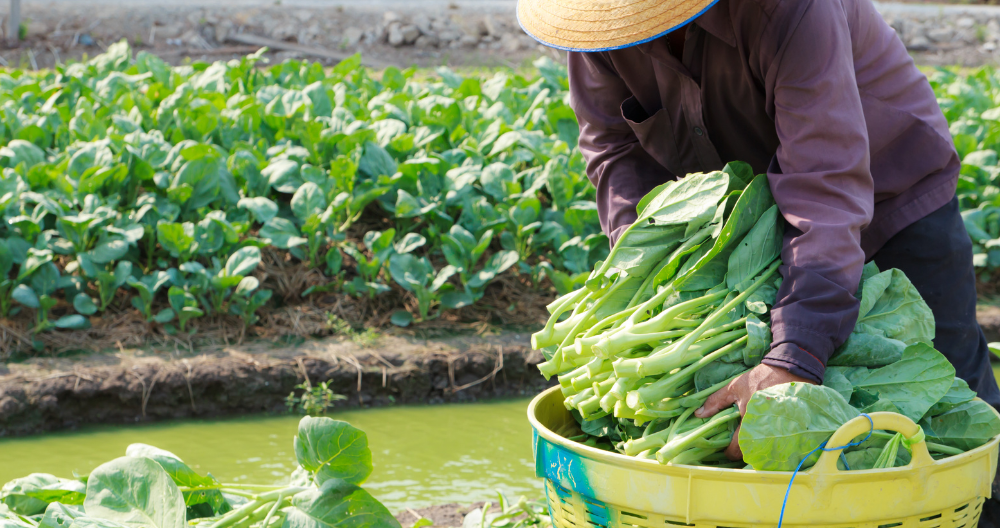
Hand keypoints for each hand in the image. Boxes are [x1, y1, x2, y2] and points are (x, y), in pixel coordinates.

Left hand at [694, 363, 814, 460]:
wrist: (790, 369)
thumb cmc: (759, 378)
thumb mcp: (734, 387)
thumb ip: (716, 401)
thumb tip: (699, 414)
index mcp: (749, 420)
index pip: (736, 448)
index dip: (728, 452)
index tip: (724, 449)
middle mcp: (765, 429)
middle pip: (751, 453)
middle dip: (742, 453)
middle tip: (736, 446)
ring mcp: (779, 430)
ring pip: (765, 450)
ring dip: (756, 449)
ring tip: (750, 442)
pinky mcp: (789, 428)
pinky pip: (778, 443)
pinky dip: (770, 443)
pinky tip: (764, 437)